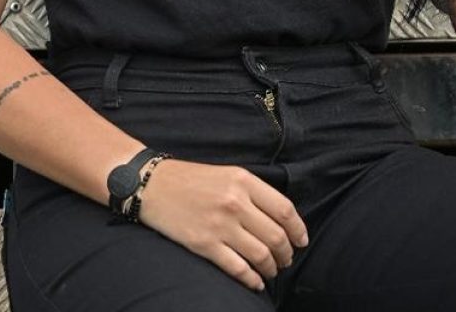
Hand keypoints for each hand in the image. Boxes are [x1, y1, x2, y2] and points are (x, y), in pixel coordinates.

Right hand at [136, 158, 309, 291]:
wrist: (153, 185)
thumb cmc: (192, 179)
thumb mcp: (228, 174)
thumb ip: (254, 192)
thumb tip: (280, 218)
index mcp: (244, 181)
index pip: (284, 209)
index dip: (298, 229)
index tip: (301, 240)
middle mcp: (235, 203)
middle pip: (275, 236)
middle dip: (286, 253)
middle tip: (286, 259)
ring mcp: (220, 225)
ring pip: (260, 255)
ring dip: (272, 267)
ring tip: (272, 270)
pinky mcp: (204, 245)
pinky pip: (238, 269)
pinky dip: (252, 279)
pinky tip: (255, 282)